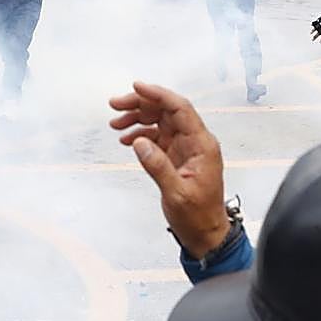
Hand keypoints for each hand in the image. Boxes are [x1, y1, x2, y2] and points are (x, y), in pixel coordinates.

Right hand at [109, 83, 229, 259]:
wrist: (205, 234)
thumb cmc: (198, 216)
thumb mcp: (177, 194)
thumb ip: (158, 166)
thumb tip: (140, 142)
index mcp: (202, 145)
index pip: (180, 109)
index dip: (158, 94)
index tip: (137, 86)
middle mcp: (195, 141)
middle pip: (168, 110)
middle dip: (142, 103)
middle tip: (116, 104)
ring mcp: (186, 147)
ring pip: (161, 121)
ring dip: (138, 118)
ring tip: (115, 122)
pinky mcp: (177, 156)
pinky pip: (158, 136)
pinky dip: (141, 134)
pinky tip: (126, 138)